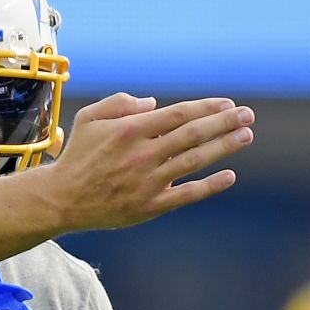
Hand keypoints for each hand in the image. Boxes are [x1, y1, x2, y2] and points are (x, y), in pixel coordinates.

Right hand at [47, 93, 253, 230]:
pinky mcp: (149, 206)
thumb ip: (120, 103)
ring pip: (195, 160)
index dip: (206, 108)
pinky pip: (186, 194)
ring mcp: (148, 181)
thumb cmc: (78, 156)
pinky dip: (210, 185)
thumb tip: (154, 103)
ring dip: (224, 147)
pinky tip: (229, 175)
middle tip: (248, 116)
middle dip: (224, 123)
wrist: (62, 199)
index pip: (179, 114)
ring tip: (246, 136)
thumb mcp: (89, 118)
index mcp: (130, 130)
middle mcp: (142, 154)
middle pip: (193, 134)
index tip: (227, 104)